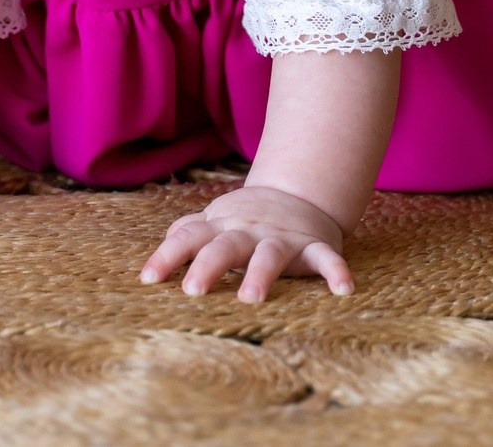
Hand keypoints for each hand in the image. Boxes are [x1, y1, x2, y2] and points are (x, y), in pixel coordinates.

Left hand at [140, 184, 353, 301]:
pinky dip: (336, 271)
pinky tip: (344, 289)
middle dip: (208, 266)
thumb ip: (189, 232)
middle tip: (192, 291)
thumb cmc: (247, 218)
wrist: (299, 193)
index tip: (148, 279)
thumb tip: (162, 245)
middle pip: (224, 246)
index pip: (189, 238)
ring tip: (250, 298)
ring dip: (261, 274)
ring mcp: (282, 238)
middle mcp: (248, 232)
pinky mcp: (314, 245)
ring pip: (270, 255)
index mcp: (221, 228)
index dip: (167, 256)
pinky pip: (327, 258)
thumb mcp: (216, 220)